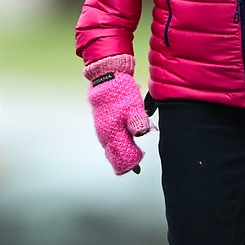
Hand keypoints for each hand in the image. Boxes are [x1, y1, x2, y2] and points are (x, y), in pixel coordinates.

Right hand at [84, 54, 152, 174]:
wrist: (106, 76)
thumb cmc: (119, 91)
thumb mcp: (133, 105)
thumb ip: (137, 121)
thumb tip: (141, 133)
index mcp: (112, 133)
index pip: (120, 157)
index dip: (130, 164)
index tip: (137, 168)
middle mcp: (105, 134)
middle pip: (114, 155)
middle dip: (125, 161)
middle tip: (135, 167)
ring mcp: (103, 129)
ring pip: (111, 148)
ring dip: (120, 153)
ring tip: (131, 156)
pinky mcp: (103, 123)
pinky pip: (109, 140)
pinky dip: (116, 145)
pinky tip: (123, 143)